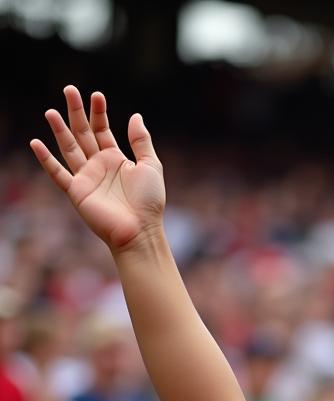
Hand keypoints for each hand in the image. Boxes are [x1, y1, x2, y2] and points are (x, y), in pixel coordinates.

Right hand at [30, 86, 164, 252]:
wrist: (141, 230)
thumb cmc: (149, 201)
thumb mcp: (150, 166)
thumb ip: (141, 141)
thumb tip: (135, 115)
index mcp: (116, 159)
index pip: (102, 130)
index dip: (98, 113)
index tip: (96, 95)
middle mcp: (99, 166)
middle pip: (83, 134)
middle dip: (76, 112)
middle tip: (69, 89)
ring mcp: (86, 178)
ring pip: (69, 148)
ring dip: (59, 130)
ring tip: (51, 111)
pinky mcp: (76, 192)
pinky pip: (58, 174)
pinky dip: (46, 160)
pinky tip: (36, 143)